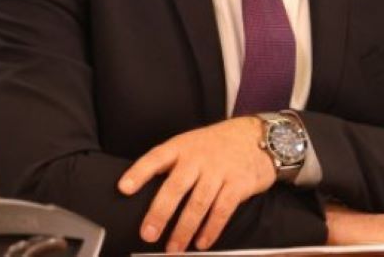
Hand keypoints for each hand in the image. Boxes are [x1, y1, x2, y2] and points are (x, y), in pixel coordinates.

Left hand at [118, 117, 275, 251]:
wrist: (258, 137)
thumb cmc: (218, 146)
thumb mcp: (193, 144)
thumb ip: (173, 165)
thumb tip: (144, 191)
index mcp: (182, 146)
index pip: (156, 157)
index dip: (139, 172)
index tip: (124, 188)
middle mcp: (199, 157)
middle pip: (176, 186)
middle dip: (160, 213)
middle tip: (148, 234)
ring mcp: (220, 170)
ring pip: (198, 202)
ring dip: (184, 229)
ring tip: (173, 248)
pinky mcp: (238, 183)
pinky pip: (222, 209)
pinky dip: (211, 229)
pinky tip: (201, 242)